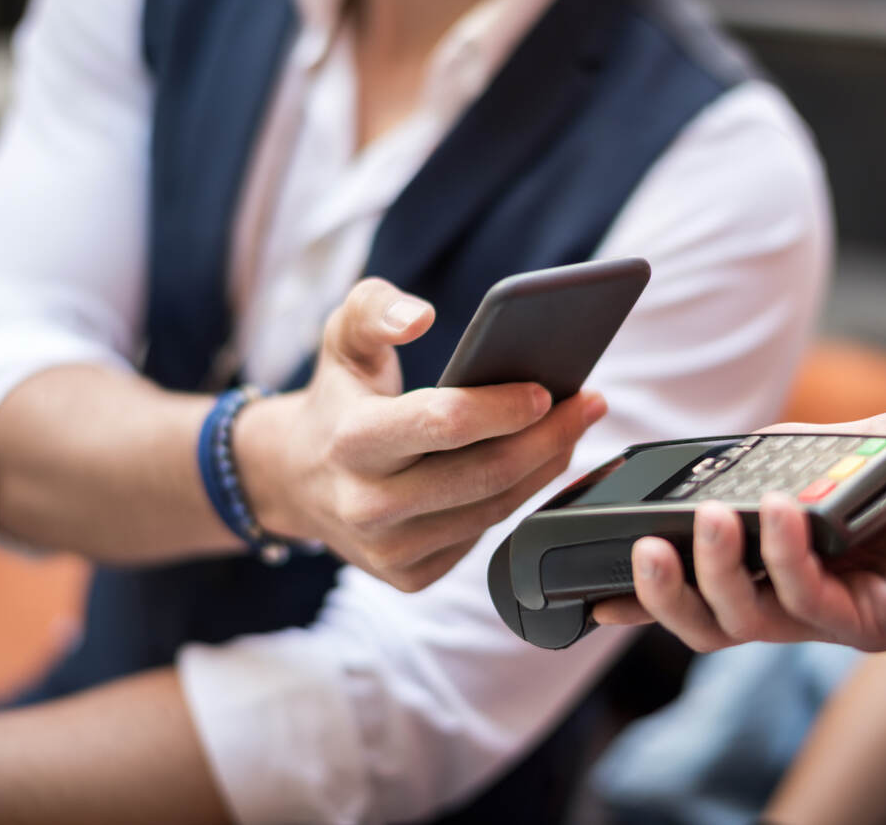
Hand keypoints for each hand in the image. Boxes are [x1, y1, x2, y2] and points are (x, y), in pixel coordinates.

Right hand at [236, 278, 606, 591]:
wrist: (296, 478)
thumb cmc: (337, 398)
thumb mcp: (340, 338)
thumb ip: (374, 308)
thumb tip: (420, 316)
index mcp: (350, 441)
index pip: (444, 424)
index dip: (504, 407)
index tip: (547, 388)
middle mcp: (366, 504)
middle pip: (485, 474)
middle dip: (550, 436)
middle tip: (589, 403)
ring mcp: (389, 550)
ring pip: (494, 509)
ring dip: (545, 467)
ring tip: (574, 426)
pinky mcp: (410, 575)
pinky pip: (483, 536)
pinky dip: (518, 498)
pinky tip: (536, 465)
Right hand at [594, 409, 885, 649]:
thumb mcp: (855, 448)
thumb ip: (798, 452)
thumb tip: (738, 448)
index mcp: (789, 567)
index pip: (705, 590)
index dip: (649, 595)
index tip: (596, 588)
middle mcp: (804, 601)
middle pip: (708, 625)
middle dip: (660, 596)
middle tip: (642, 552)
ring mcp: (838, 617)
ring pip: (744, 623)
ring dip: (712, 571)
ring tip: (706, 522)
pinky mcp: (876, 622)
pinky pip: (809, 600)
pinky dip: (782, 554)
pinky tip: (781, 512)